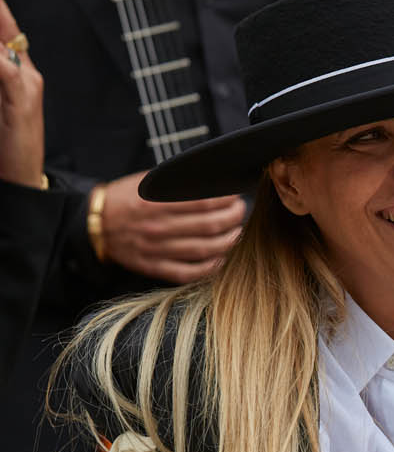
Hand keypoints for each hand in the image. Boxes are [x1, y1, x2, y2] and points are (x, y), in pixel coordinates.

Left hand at [0, 0, 44, 187]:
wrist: (22, 178)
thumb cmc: (7, 147)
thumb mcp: (0, 106)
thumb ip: (2, 77)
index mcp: (20, 73)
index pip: (6, 30)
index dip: (0, 11)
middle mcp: (26, 74)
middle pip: (5, 32)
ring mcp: (28, 86)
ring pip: (3, 46)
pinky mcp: (24, 101)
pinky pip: (7, 70)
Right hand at [95, 172, 245, 281]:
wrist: (95, 224)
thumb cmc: (125, 200)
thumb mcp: (146, 181)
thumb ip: (175, 181)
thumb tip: (210, 179)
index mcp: (156, 201)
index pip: (202, 201)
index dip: (225, 199)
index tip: (235, 195)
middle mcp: (158, 227)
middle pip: (208, 226)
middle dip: (232, 219)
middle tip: (240, 212)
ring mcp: (156, 250)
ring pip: (203, 250)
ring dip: (227, 242)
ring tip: (238, 233)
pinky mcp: (154, 267)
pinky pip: (187, 273)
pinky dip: (208, 268)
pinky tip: (221, 259)